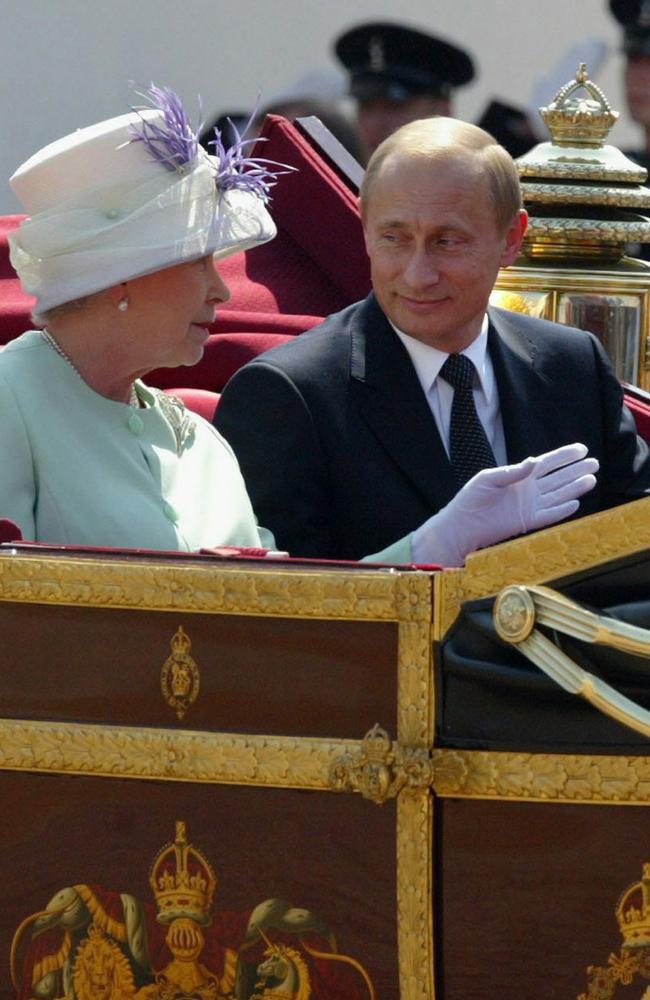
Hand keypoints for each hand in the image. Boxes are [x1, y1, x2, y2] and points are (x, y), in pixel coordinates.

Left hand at [412, 442, 598, 565]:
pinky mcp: (527, 522)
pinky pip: (549, 515)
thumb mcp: (489, 479)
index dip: (564, 456)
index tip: (581, 449)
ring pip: (558, 495)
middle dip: (576, 470)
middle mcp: (528, 490)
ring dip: (574, 488)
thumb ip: (512, 472)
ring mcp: (529, 506)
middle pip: (558, 478)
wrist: (462, 525)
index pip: (547, 463)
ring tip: (592, 479)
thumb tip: (534, 461)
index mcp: (519, 476)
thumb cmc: (471, 499)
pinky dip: (562, 510)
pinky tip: (576, 503)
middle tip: (595, 463)